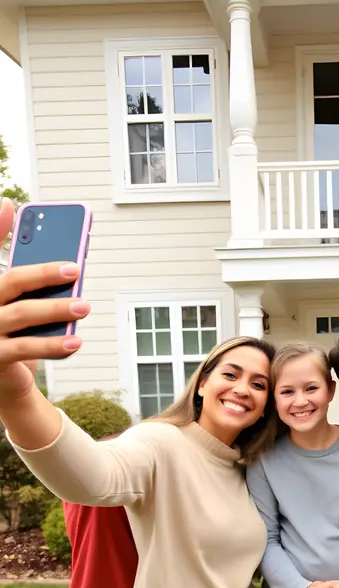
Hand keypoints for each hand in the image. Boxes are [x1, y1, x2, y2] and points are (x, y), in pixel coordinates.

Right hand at [0, 199, 88, 403]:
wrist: (3, 381)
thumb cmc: (17, 335)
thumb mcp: (25, 305)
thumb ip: (39, 281)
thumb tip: (69, 262)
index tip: (8, 205)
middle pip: (12, 281)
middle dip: (43, 273)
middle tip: (74, 269)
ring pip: (22, 314)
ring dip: (55, 309)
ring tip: (83, 307)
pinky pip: (26, 348)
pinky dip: (53, 345)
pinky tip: (74, 342)